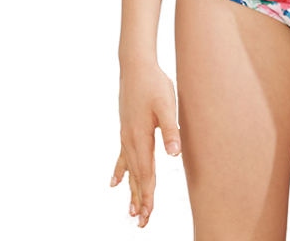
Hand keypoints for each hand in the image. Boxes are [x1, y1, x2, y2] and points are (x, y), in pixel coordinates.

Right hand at [110, 59, 181, 227]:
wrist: (135, 66)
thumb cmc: (154, 83)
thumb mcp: (166, 104)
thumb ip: (170, 129)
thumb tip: (174, 155)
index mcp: (141, 137)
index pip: (146, 173)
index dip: (148, 195)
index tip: (148, 215)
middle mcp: (130, 140)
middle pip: (137, 177)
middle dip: (140, 200)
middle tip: (141, 223)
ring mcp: (126, 135)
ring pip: (130, 170)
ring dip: (132, 191)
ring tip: (131, 212)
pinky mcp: (126, 129)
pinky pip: (122, 157)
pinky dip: (120, 172)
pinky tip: (114, 183)